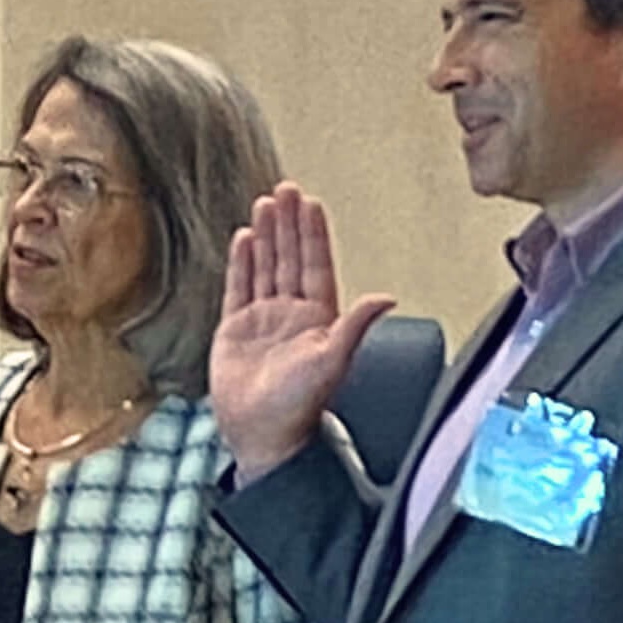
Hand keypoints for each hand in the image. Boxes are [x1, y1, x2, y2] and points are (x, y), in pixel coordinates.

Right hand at [211, 184, 393, 480]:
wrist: (261, 433)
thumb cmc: (299, 405)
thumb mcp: (332, 360)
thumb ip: (356, 326)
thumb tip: (387, 298)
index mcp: (318, 318)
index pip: (316, 265)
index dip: (313, 234)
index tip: (309, 203)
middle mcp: (292, 314)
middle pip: (290, 258)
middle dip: (289, 224)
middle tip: (286, 189)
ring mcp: (263, 319)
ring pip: (266, 267)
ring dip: (267, 236)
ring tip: (265, 204)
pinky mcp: (236, 328)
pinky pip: (239, 287)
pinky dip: (242, 262)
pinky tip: (244, 239)